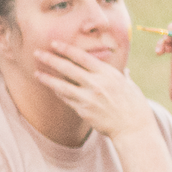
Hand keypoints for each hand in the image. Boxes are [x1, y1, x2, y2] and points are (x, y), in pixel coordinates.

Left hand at [34, 41, 153, 140]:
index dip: (66, 49)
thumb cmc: (134, 105)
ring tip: (37, 73)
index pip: (82, 57)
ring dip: (48, 78)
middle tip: (37, 53)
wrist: (133, 127)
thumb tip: (123, 71)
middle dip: (51, 59)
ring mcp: (88, 98)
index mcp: (107, 73)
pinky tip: (52, 87)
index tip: (54, 44)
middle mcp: (96, 83)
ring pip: (62, 85)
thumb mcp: (129, 85)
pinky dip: (58, 92)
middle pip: (68, 68)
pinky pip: (67, 99)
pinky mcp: (84, 111)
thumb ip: (121, 76)